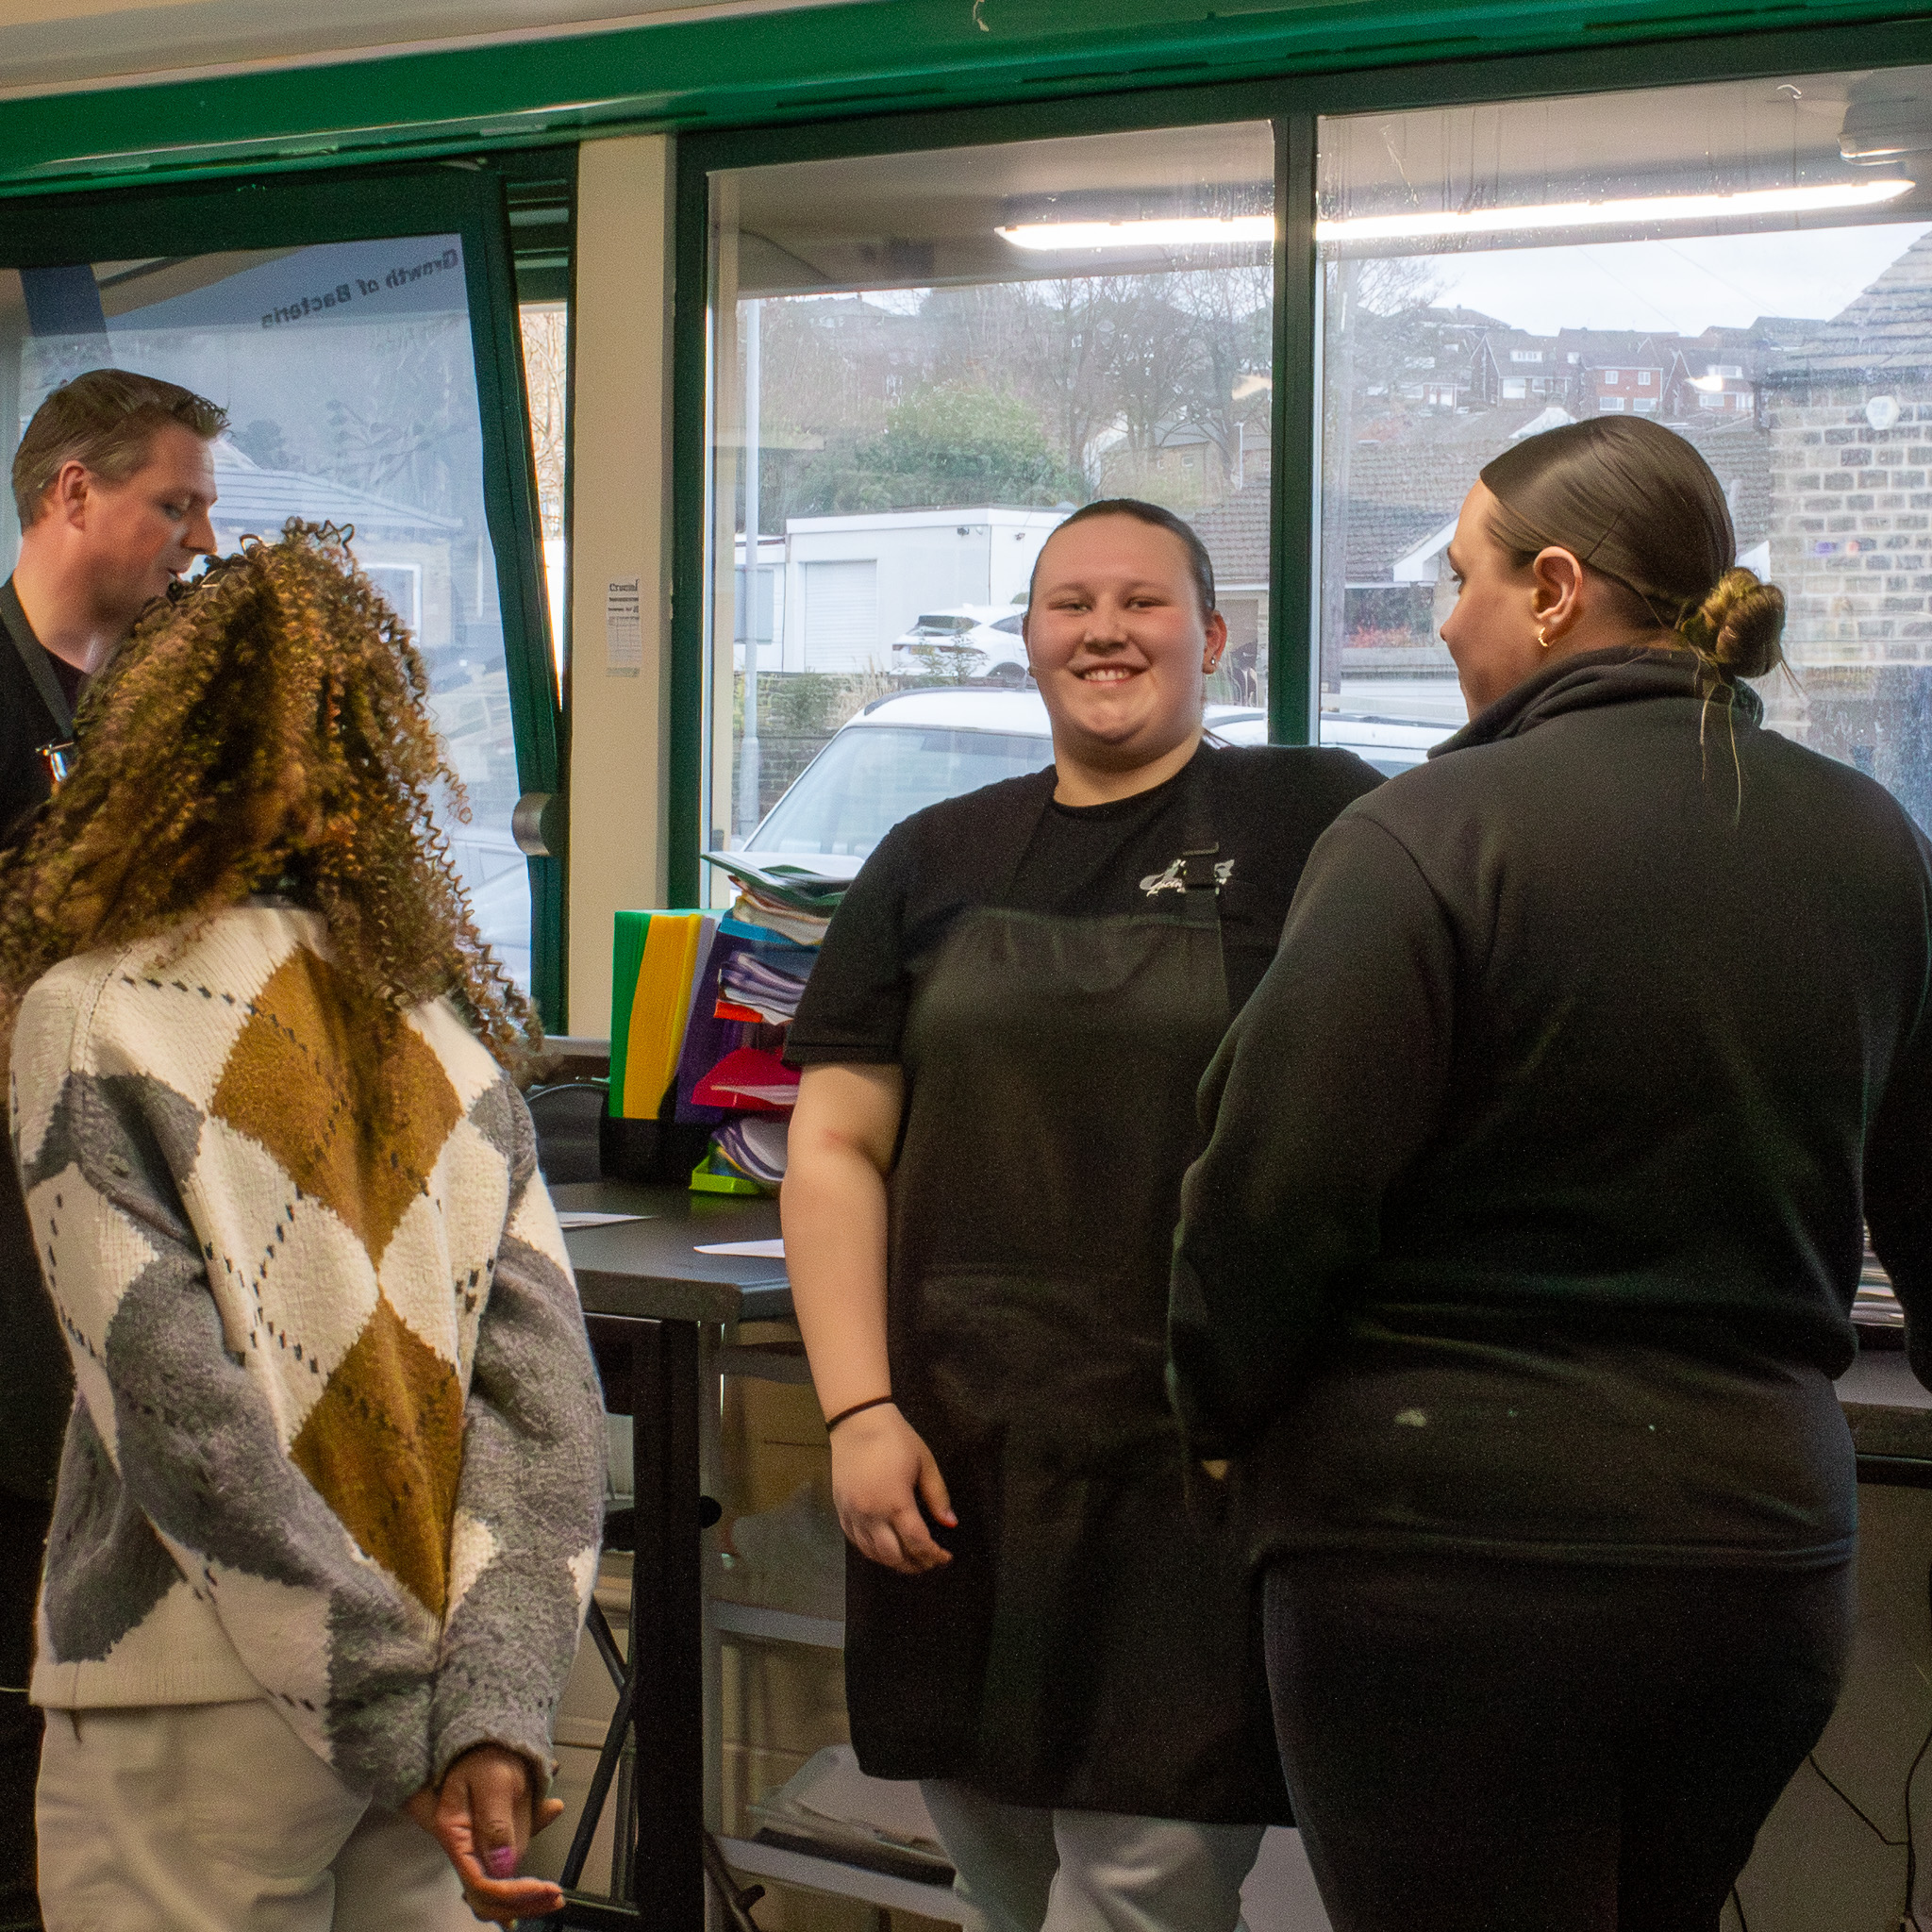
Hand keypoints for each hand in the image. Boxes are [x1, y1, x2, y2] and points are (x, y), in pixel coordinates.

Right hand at [405, 1743, 567, 1923]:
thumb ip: (497, 1822)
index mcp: (454, 1832)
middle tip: (553, 1899)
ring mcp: (475, 1846)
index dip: (511, 1892)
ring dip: (525, 1897)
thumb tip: (502, 1867)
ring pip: (495, 1888)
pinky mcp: (490, 1843)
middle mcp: (462, 1846)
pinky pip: (503, 1874)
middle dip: (520, 1903)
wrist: (486, 1740)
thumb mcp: (495, 1779)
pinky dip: (523, 1883)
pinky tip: (540, 1890)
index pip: (479, 1880)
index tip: (542, 1889)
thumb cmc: (486, 1753)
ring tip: (553, 1896)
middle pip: (485, 1894)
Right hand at [829, 1402, 955, 1573]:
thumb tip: (950, 1523)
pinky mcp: (841, 1510)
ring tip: (910, 1560)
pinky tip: (884, 1550)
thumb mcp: (924, 1462)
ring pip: (873, 1553)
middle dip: (915, 1564)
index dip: (933, 1555)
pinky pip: (856, 1541)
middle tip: (929, 1563)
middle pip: (894, 1555)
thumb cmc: (896, 1439)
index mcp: (895, 1502)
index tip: (946, 1557)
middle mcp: (871, 1514)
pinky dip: (872, 1552)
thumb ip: (937, 1496)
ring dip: (893, 1562)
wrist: (857, 1422)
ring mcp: (853, 1514)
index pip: (917, 1542)